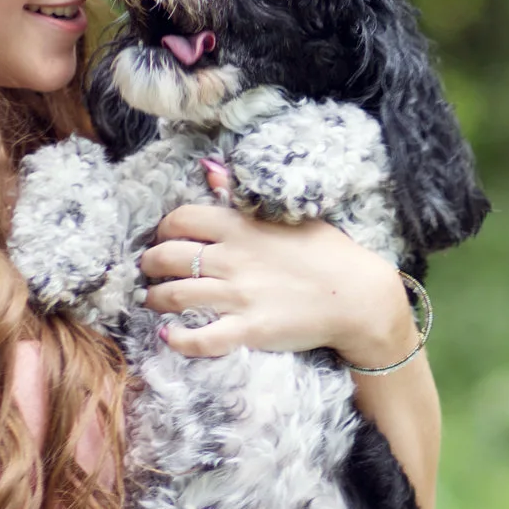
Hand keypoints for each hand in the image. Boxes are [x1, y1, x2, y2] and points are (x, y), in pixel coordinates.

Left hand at [141, 202, 418, 367]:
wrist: (359, 297)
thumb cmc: (328, 253)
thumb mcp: (286, 216)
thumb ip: (240, 196)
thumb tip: (209, 169)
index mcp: (241, 227)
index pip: (181, 219)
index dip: (164, 229)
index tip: (164, 238)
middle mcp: (233, 260)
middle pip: (167, 258)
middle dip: (149, 265)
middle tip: (149, 272)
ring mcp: (240, 297)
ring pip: (175, 296)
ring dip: (155, 300)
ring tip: (153, 301)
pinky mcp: (250, 330)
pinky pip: (202, 338)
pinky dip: (179, 339)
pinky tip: (170, 336)